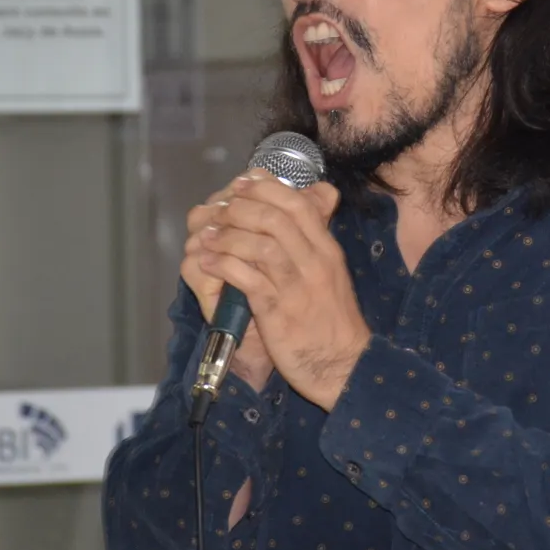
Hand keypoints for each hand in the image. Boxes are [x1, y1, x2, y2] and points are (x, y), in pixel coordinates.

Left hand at [196, 171, 371, 410]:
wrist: (344, 365)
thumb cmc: (333, 321)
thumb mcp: (331, 274)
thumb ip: (313, 243)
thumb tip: (302, 215)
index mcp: (327, 250)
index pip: (298, 204)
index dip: (265, 188)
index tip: (242, 185)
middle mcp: (314, 262)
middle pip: (274, 218)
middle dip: (240, 208)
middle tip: (218, 210)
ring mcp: (296, 287)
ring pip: (259, 245)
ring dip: (226, 236)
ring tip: (206, 237)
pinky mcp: (277, 312)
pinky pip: (246, 278)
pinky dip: (222, 265)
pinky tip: (208, 263)